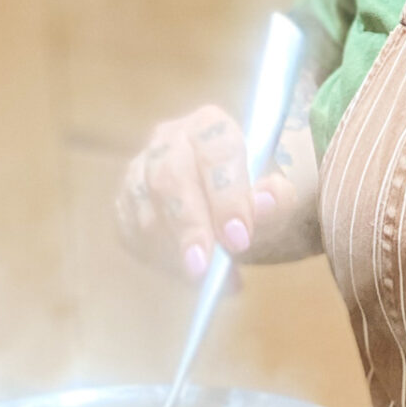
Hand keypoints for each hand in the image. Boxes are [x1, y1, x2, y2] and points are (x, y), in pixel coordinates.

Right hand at [117, 103, 320, 278]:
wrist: (236, 207)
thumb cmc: (259, 194)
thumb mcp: (279, 196)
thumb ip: (278, 198)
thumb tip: (265, 201)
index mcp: (210, 126)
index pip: (215, 151)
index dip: (226, 195)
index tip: (239, 237)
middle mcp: (169, 140)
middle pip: (170, 179)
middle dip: (190, 226)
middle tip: (204, 268)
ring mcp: (141, 170)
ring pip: (146, 211)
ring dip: (173, 250)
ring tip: (205, 280)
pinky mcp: (126, 205)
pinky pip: (133, 234)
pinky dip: (158, 259)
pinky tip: (185, 275)